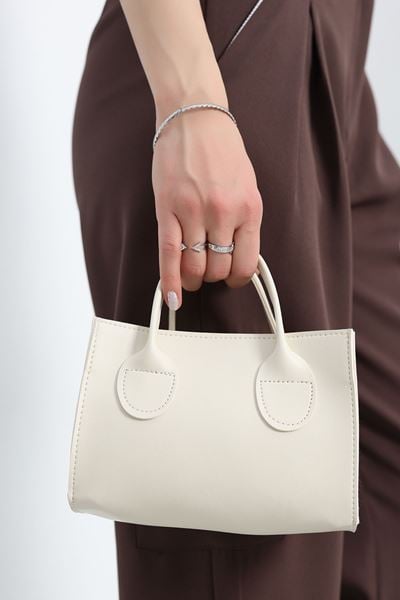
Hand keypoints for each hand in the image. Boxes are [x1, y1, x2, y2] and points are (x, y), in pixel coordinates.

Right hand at [152, 107, 262, 310]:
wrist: (194, 118)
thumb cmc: (222, 150)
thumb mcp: (247, 186)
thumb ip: (245, 221)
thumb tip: (239, 258)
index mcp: (249, 208)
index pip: (246, 264)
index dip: (237, 279)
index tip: (231, 279)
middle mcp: (224, 213)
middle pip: (218, 269)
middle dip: (213, 277)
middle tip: (207, 271)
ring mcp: (194, 212)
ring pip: (195, 267)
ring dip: (193, 280)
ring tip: (190, 278)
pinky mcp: (167, 210)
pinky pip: (169, 255)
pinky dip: (170, 282)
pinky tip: (172, 298)